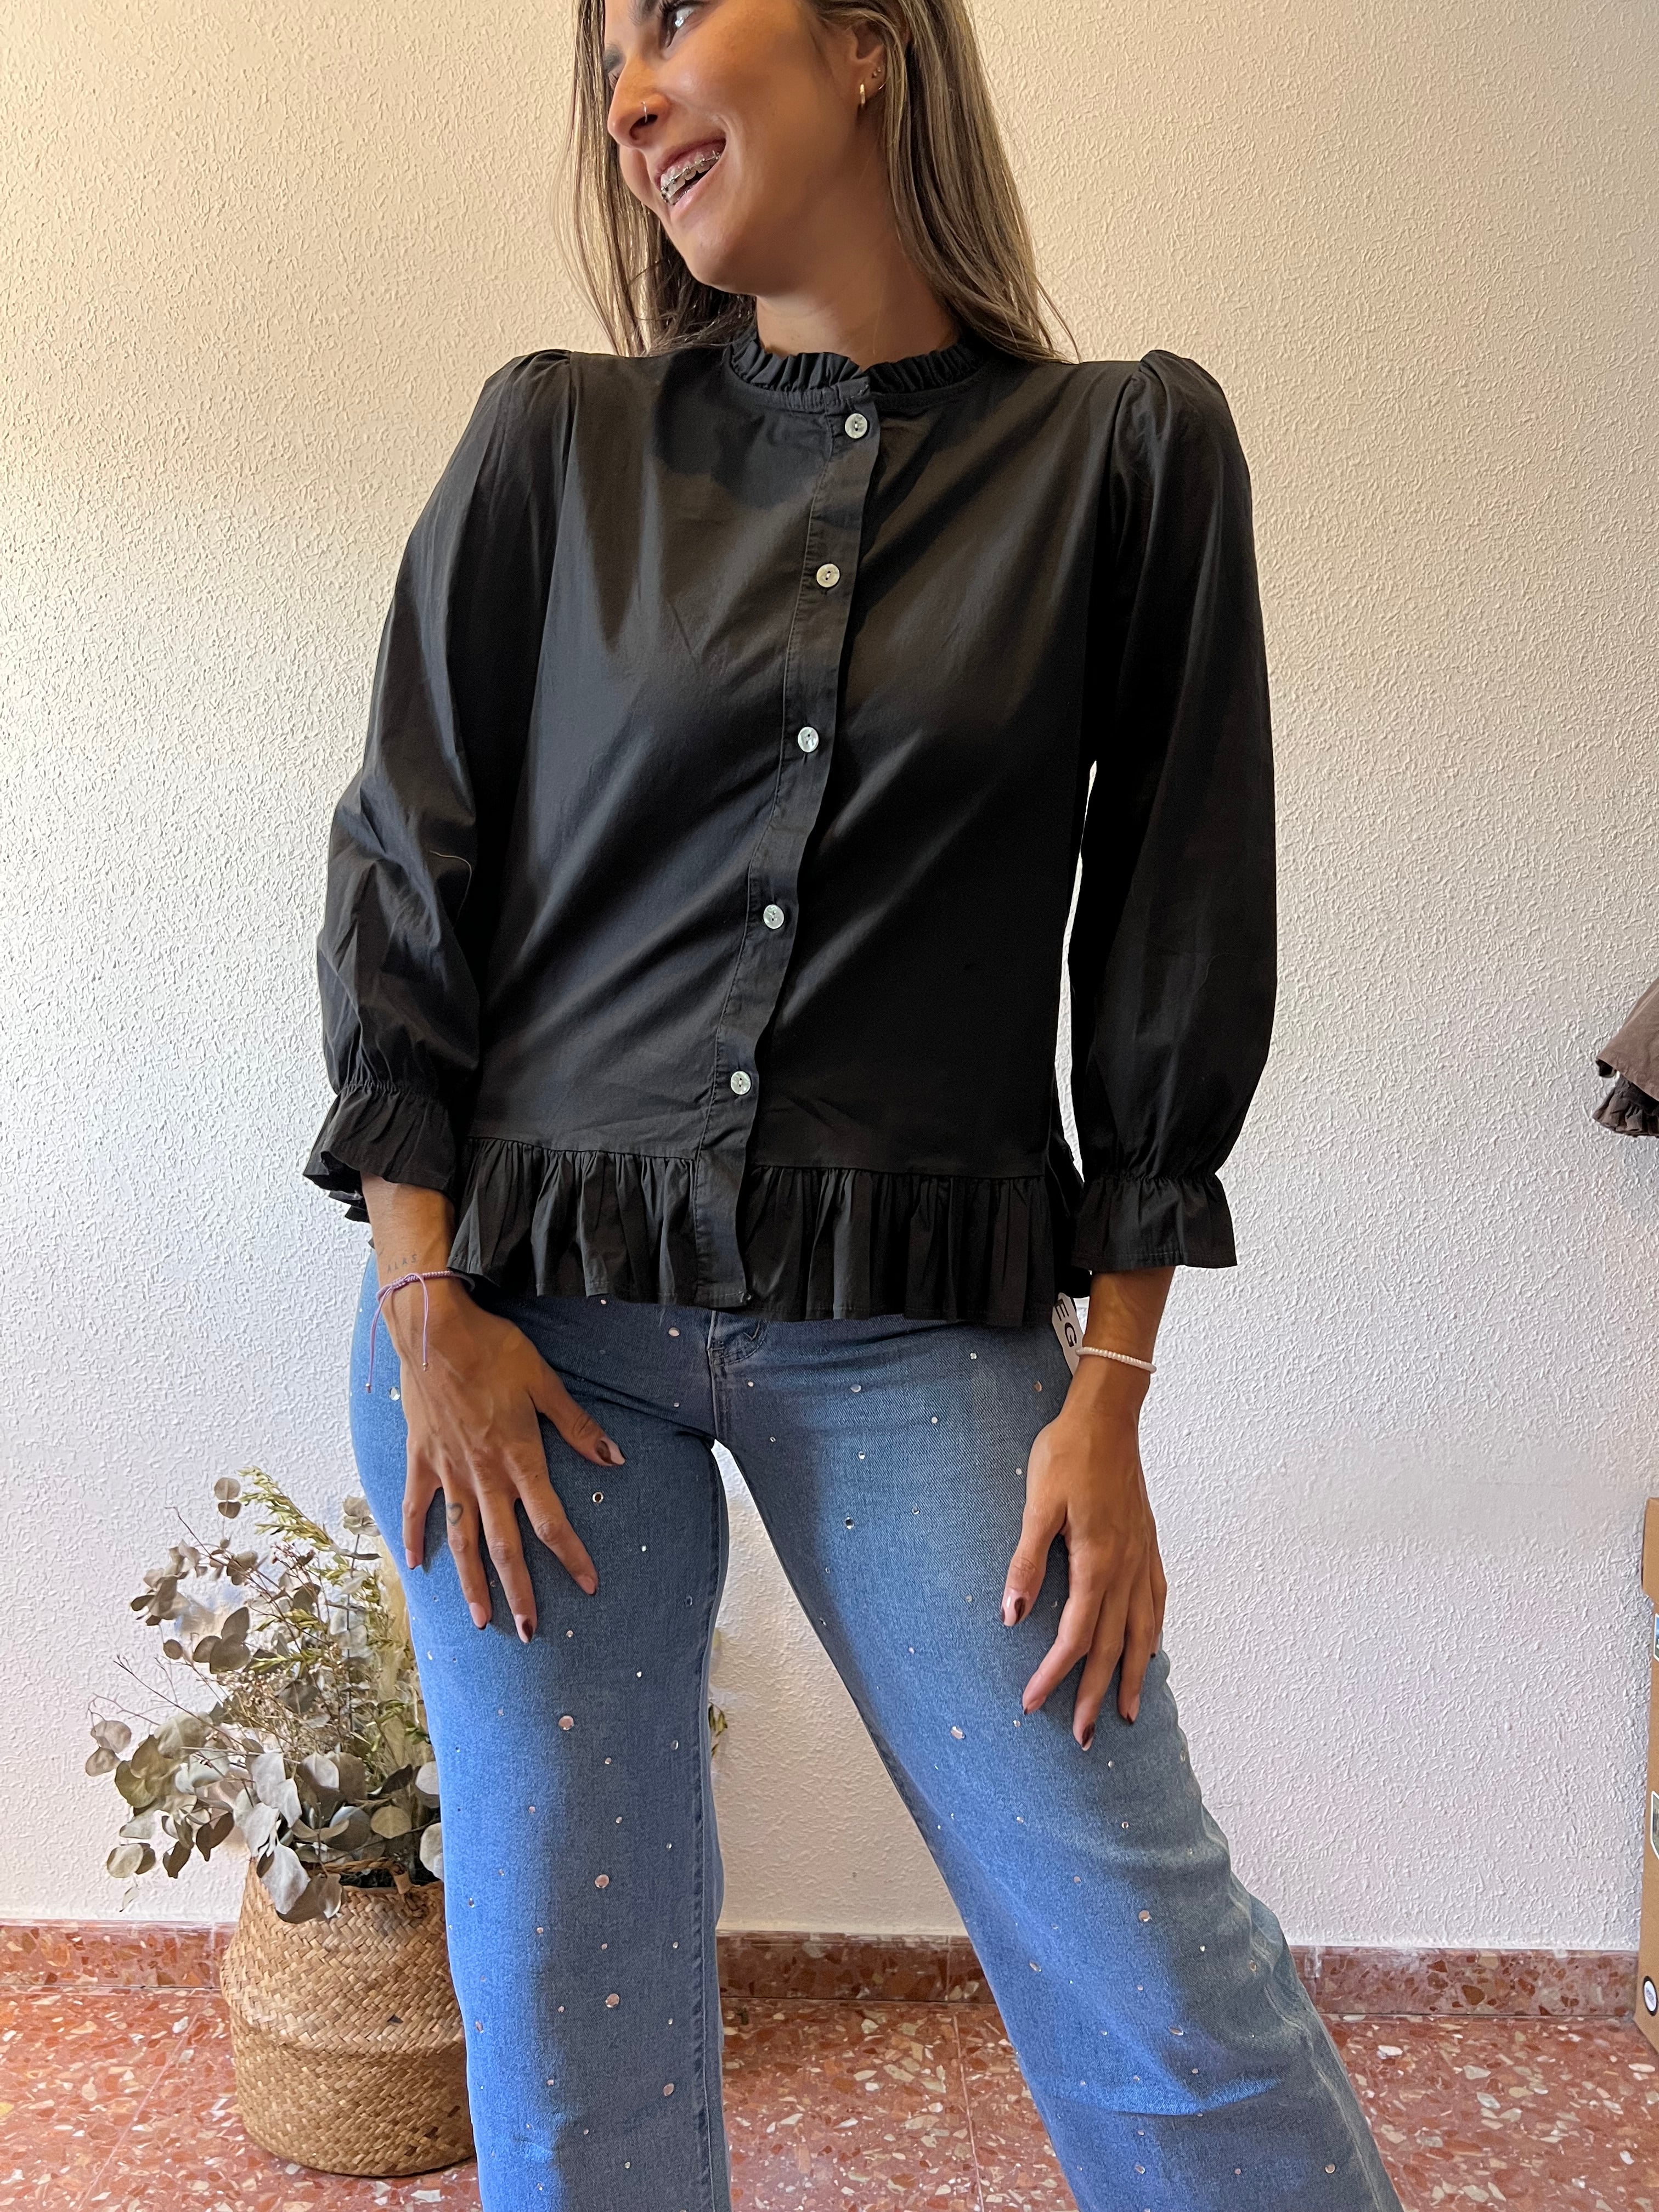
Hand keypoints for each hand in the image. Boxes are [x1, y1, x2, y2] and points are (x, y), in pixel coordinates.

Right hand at [383, 1277, 622, 1643]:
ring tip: (480, 1621)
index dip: (571, 1556)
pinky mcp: (421, 1458)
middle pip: (505, 1546)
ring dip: (471, 1582)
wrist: (434, 1330)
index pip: (551, 1521)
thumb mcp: (544, 1384)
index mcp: (519, 1458)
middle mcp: (484, 1475)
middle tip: (529, 1633)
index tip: (588, 1586)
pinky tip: (415, 1565)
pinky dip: (415, 1536)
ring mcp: (448, 1471)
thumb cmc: (495, 1350)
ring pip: (462, 1539)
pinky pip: (418, 1505)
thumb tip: (614, 1459)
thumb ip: (577, 1427)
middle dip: (519, 1592)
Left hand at [1000, 1365, 1166, 1745]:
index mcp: (1096, 1562)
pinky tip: (1150, 1647)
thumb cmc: (1068, 1455)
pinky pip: (1156, 1602)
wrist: (1108, 1417)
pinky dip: (1153, 1633)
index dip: (1054, 1675)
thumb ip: (1027, 1561)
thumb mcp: (1037, 1504)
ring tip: (1128, 1712)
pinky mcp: (1149, 1544)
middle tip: (1085, 1739)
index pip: (1075, 1637)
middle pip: (1111, 1647)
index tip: (1033, 1704)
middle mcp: (1126, 1568)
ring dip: (1133, 1675)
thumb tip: (1012, 1615)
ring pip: (1142, 1632)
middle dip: (1097, 1696)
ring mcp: (1142, 1557)